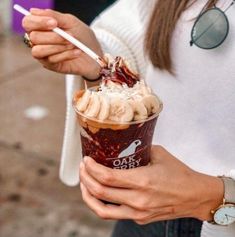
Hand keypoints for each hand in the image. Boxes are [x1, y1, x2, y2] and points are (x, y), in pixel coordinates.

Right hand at [22, 8, 102, 78]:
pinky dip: (65, 55)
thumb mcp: (71, 23)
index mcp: (42, 27)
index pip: (28, 22)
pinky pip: (51, 60)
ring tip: (73, 44)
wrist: (95, 56)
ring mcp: (44, 55)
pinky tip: (77, 52)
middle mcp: (40, 41)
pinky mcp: (51, 66)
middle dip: (53, 36)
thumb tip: (33, 11)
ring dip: (57, 46)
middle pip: (33, 37)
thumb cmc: (83, 38)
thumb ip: (54, 16)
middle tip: (69, 36)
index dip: (38, 21)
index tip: (54, 23)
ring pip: (38, 50)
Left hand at [79, 145, 223, 223]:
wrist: (195, 196)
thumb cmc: (179, 173)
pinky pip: (114, 213)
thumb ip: (138, 151)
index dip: (91, 168)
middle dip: (85, 178)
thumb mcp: (158, 154)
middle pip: (100, 193)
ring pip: (102, 210)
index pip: (107, 177)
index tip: (86, 160)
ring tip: (85, 184)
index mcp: (142, 181)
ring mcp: (138, 212)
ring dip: (88, 196)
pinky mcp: (140, 218)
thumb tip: (122, 147)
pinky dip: (102, 203)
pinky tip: (101, 193)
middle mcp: (138, 200)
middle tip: (83, 168)